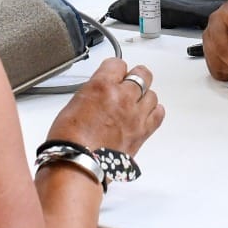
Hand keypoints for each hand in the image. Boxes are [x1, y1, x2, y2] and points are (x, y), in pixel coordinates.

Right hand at [45, 57, 163, 155]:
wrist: (77, 164)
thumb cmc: (69, 140)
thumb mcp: (74, 103)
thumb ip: (93, 93)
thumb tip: (101, 93)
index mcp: (102, 86)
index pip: (118, 63)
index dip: (115, 68)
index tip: (114, 72)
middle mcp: (122, 97)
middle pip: (141, 74)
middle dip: (134, 76)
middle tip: (128, 82)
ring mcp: (135, 115)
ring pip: (152, 94)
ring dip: (144, 96)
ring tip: (135, 102)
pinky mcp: (142, 132)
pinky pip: (158, 114)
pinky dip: (154, 112)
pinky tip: (145, 114)